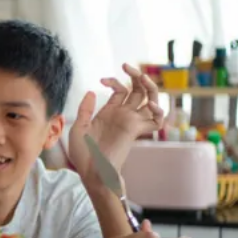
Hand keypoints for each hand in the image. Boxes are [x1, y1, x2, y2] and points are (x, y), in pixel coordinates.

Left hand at [67, 63, 164, 179]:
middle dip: (135, 75)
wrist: (90, 171)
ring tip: (141, 77)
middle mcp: (123, 115)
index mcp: (110, 113)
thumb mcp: (79, 128)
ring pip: (150, 99)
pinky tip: (150, 104)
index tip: (102, 80)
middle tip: (126, 66)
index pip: (120, 91)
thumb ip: (85, 109)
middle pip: (137, 90)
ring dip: (150, 86)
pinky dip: (159, 111)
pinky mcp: (136, 131)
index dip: (114, 81)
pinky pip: (156, 120)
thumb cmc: (83, 154)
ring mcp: (131, 122)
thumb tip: (92, 91)